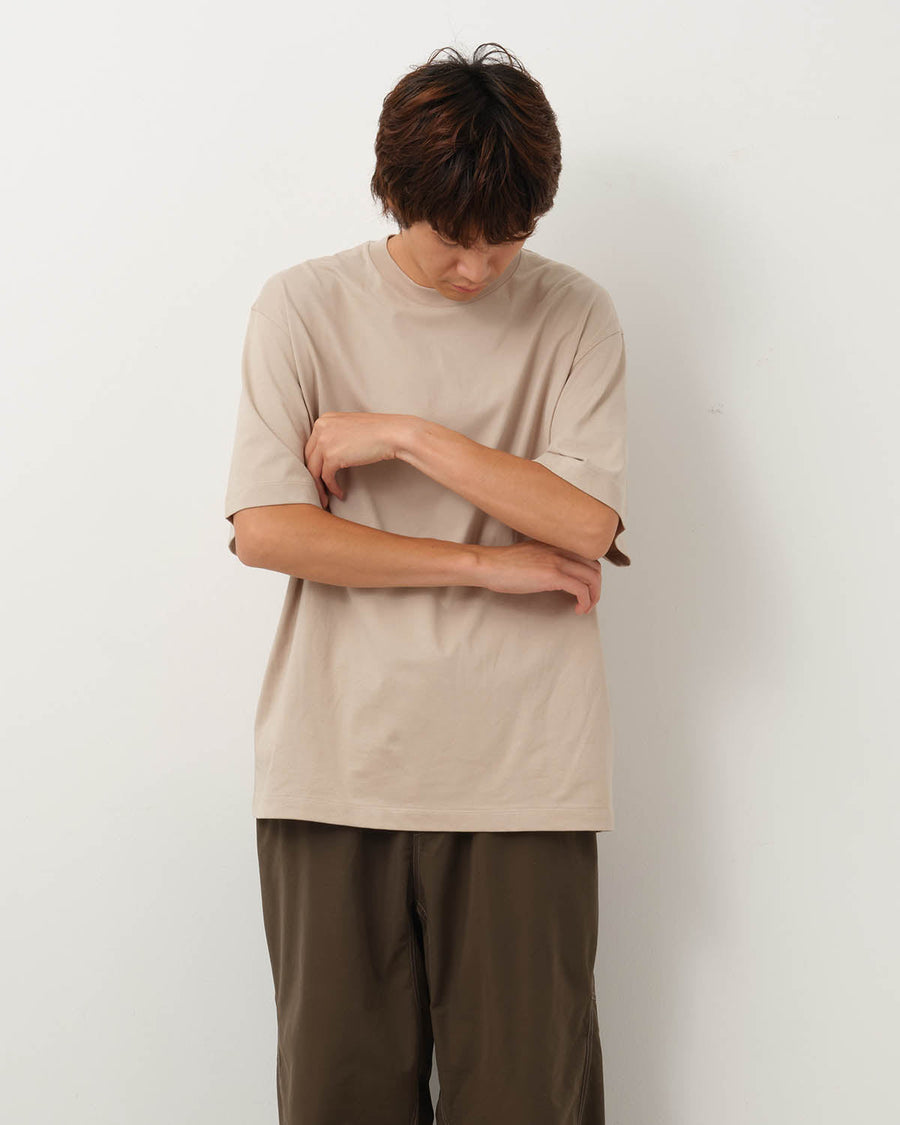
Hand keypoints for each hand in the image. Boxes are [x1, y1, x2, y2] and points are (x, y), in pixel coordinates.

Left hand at [304, 412, 411, 506]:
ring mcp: (324, 441)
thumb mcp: (350, 427)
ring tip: (326, 498)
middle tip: (319, 489)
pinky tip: (340, 493)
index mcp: (324, 420)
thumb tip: (331, 455)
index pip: (312, 445)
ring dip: (320, 486)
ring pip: (314, 470)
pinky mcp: (332, 456)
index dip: (315, 463)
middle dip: (313, 476)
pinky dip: (332, 487)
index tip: (319, 475)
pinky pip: (326, 477)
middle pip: (310, 457)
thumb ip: (336, 435)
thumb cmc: (378, 431)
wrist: (392, 433)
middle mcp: (321, 428)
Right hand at [475, 538, 602, 613]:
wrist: (489, 565)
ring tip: (585, 607)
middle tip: (589, 600)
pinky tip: (578, 609)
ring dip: (594, 596)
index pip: (587, 556)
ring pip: (592, 578)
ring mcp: (558, 561)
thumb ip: (547, 560)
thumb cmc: (503, 564)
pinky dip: (585, 601)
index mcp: (556, 544)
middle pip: (594, 567)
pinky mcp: (553, 576)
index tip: (586, 588)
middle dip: (596, 587)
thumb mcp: (531, 555)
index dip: (591, 574)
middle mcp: (560, 550)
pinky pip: (581, 589)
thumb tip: (556, 575)